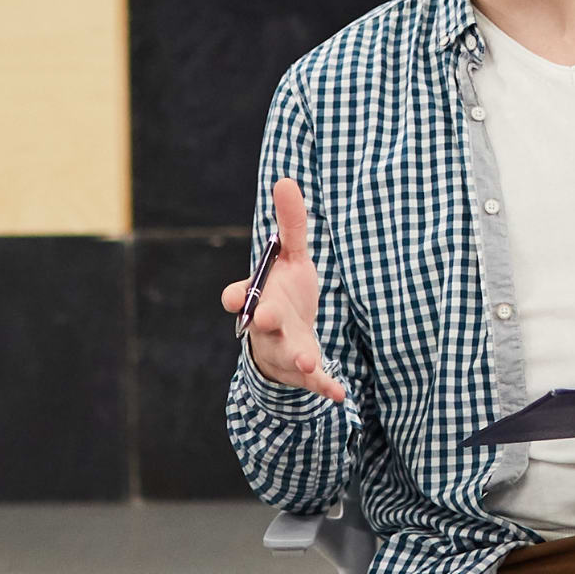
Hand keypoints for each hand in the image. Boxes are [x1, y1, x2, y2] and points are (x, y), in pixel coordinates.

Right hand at [218, 178, 346, 402]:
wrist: (289, 339)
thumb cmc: (286, 293)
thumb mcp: (290, 258)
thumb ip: (290, 225)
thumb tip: (286, 179)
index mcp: (257, 297)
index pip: (237, 296)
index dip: (235, 296)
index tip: (234, 297)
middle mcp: (265, 326)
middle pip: (261, 324)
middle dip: (264, 320)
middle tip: (264, 317)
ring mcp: (283, 349)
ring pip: (285, 353)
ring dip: (296, 355)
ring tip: (307, 359)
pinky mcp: (303, 371)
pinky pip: (313, 380)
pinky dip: (324, 386)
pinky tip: (340, 394)